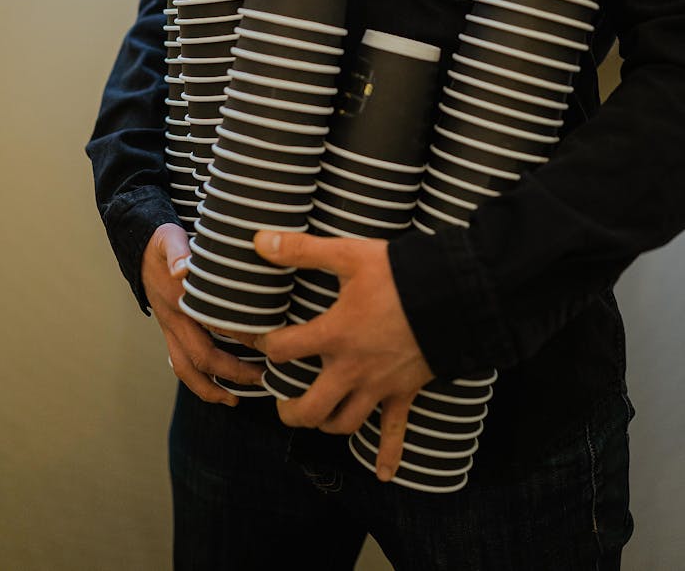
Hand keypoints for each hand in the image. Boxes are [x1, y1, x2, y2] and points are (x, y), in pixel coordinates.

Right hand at [141, 223, 263, 404]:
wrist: (138, 249)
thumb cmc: (163, 243)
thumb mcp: (170, 239)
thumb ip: (177, 252)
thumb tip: (182, 268)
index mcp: (180, 300)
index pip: (214, 325)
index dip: (242, 337)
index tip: (270, 342)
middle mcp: (174, 321)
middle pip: (202, 357)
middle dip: (233, 372)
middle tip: (263, 378)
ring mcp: (170, 331)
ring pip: (187, 369)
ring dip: (211, 388)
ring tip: (236, 400)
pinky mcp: (170, 334)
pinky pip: (182, 366)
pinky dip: (201, 382)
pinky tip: (221, 389)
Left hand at [250, 230, 433, 480]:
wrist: (456, 296)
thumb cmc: (401, 274)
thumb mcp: (350, 255)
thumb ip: (302, 250)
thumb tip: (258, 240)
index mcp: (335, 335)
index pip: (284, 350)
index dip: (264, 345)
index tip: (259, 338)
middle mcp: (352, 369)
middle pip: (310, 408)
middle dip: (289, 409)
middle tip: (280, 401)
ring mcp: (379, 386)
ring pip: (345, 424)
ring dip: (326, 424)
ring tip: (315, 416)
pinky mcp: (405, 392)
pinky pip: (396, 433)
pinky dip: (389, 455)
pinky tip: (383, 475)